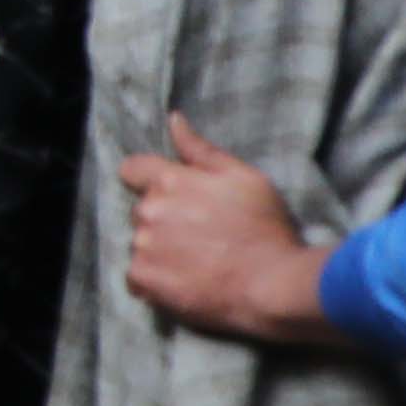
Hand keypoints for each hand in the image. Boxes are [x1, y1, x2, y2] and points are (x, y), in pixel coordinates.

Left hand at [121, 115, 343, 346]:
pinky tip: (183, 282)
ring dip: (159, 250)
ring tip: (197, 263)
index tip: (167, 194)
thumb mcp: (245, 178)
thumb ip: (202, 150)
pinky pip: (136, 276)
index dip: (147, 179)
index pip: (132, 169)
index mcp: (171, 181)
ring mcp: (143, 245)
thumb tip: (173, 120)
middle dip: (163, 218)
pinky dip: (153, 280)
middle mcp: (149, 210)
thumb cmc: (265, 229)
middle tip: (200, 236)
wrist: (272, 284)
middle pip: (143, 210)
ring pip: (141, 243)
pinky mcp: (143, 278)